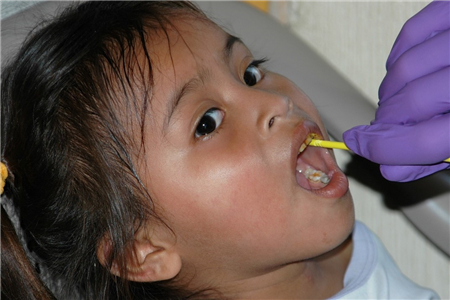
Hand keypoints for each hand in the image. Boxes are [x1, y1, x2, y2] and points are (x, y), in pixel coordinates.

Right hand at [343, 0, 449, 181]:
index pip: (424, 141)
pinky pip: (411, 33)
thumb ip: (441, 154)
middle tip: (387, 129)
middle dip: (386, 123)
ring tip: (402, 101)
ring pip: (402, 69)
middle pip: (407, 106)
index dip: (384, 150)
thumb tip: (394, 167)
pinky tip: (405, 71)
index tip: (361, 147)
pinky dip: (398, 57)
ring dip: (390, 93)